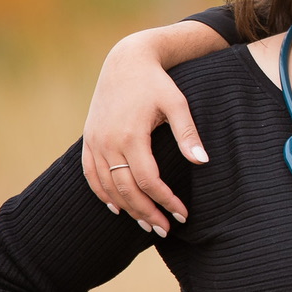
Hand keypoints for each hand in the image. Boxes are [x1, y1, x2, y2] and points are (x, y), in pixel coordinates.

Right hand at [82, 27, 214, 231]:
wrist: (125, 61)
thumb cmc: (156, 83)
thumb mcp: (177, 103)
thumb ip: (188, 134)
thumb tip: (202, 162)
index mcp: (131, 135)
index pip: (148, 181)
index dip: (165, 201)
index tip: (182, 214)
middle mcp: (108, 142)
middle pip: (126, 190)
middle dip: (147, 213)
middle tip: (165, 230)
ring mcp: (95, 142)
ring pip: (107, 187)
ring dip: (127, 209)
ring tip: (147, 225)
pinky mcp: (89, 140)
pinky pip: (91, 175)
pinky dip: (102, 194)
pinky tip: (117, 208)